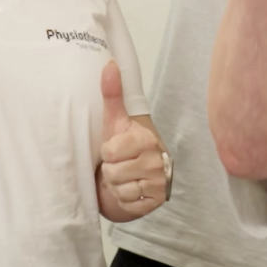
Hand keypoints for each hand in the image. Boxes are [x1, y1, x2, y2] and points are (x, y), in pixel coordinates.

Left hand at [98, 61, 168, 219]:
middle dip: (111, 170)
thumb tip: (110, 64)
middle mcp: (157, 160)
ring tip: (123, 177)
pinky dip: (124, 199)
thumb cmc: (122, 148)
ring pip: (120, 188)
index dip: (107, 152)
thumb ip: (112, 94)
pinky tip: (129, 190)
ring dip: (116, 185)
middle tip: (119, 165)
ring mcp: (159, 182)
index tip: (114, 149)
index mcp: (147, 139)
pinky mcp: (156, 201)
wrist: (134, 176)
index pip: (111, 151)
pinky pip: (128, 202)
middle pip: (114, 171)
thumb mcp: (114, 121)